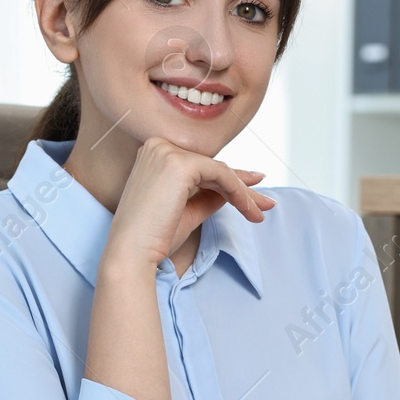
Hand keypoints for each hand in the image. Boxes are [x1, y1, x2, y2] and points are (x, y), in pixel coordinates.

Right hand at [101, 136, 274, 272]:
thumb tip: (235, 189)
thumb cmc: (153, 238)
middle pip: (212, 166)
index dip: (230, 180)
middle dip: (242, 187)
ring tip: (259, 213)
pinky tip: (249, 209)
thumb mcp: (188, 210)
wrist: (132, 254)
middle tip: (266, 204)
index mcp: (154, 154)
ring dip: (244, 193)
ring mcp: (167, 152)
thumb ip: (210, 195)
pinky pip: (221, 174)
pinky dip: (239, 192)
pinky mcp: (179, 163)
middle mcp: (158, 146)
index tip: (253, 191)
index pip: (201, 166)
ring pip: (219, 170)